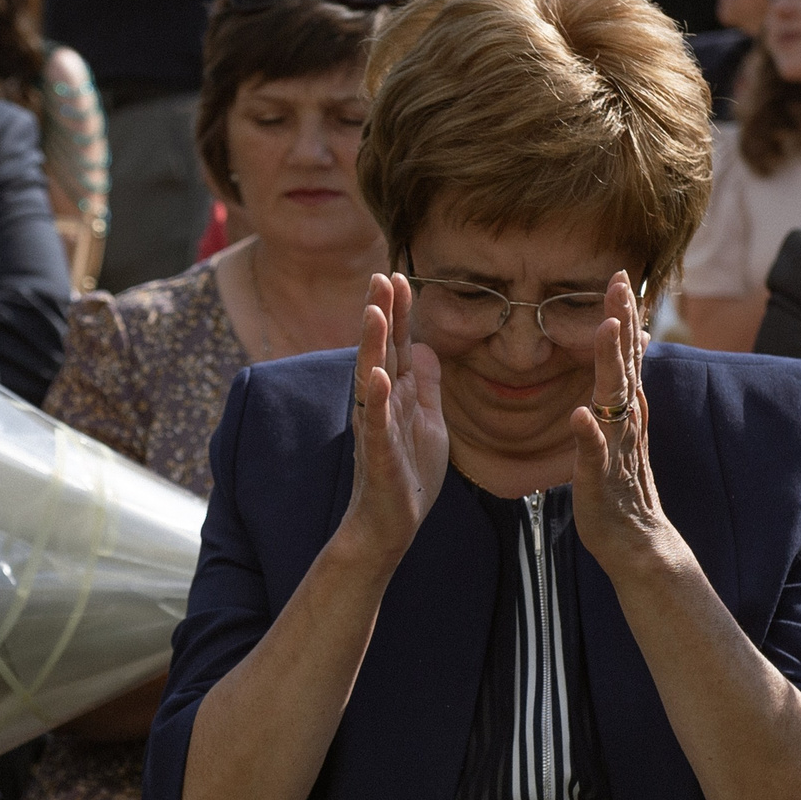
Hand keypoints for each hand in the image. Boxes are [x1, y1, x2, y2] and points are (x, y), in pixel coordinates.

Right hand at [335, 272, 447, 569]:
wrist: (391, 524)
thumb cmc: (409, 476)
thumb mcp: (429, 422)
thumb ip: (427, 386)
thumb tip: (427, 347)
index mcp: (397, 396)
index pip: (398, 345)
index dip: (399, 312)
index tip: (399, 276)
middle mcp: (382, 405)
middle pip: (381, 351)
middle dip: (381, 314)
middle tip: (381, 275)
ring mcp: (378, 427)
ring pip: (371, 379)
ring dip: (371, 346)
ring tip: (372, 311)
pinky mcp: (380, 454)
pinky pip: (377, 423)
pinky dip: (377, 399)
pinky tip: (378, 375)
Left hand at [570, 272, 685, 579]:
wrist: (637, 539)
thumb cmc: (623, 482)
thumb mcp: (624, 425)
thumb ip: (628, 384)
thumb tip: (636, 340)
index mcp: (626, 408)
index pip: (626, 354)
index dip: (623, 315)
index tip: (619, 275)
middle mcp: (625, 422)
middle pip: (623, 365)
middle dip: (620, 322)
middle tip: (618, 282)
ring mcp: (615, 449)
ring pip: (613, 400)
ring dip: (609, 364)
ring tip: (605, 328)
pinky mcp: (599, 480)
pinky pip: (594, 455)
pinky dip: (588, 435)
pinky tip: (580, 415)